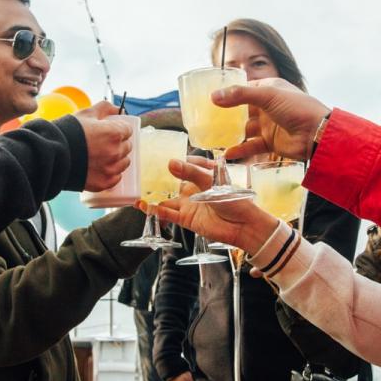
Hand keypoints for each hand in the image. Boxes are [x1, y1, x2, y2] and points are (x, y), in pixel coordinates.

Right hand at [74, 101, 133, 191]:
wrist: (50, 154)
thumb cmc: (67, 132)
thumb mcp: (86, 114)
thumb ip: (106, 108)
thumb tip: (120, 110)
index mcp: (114, 133)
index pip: (128, 130)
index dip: (119, 130)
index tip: (111, 132)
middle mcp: (115, 152)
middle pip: (127, 147)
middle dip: (118, 144)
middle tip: (103, 144)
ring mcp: (110, 169)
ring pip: (124, 163)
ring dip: (117, 159)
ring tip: (101, 157)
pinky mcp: (103, 182)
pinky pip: (116, 178)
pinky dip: (110, 174)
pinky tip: (99, 169)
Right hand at [151, 157, 278, 254]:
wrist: (243, 226)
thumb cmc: (234, 200)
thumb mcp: (212, 182)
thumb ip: (191, 173)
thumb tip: (170, 163)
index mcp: (202, 175)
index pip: (184, 163)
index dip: (172, 160)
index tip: (155, 155)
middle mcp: (193, 188)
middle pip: (171, 182)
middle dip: (156, 180)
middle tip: (139, 174)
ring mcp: (189, 204)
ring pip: (166, 199)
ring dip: (152, 197)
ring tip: (136, 192)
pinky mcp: (187, 219)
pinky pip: (168, 214)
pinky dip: (156, 211)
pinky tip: (145, 206)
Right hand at [211, 77, 329, 160]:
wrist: (316, 133)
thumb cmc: (296, 108)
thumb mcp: (267, 95)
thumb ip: (240, 96)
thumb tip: (213, 97)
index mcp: (268, 89)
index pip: (244, 88)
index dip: (228, 92)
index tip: (209, 97)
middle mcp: (267, 106)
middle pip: (242, 110)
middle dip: (226, 115)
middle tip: (206, 119)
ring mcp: (268, 125)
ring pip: (244, 129)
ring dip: (231, 134)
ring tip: (212, 138)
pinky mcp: (270, 142)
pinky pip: (251, 146)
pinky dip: (240, 150)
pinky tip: (227, 154)